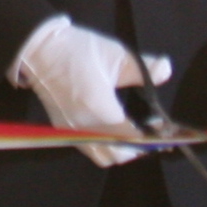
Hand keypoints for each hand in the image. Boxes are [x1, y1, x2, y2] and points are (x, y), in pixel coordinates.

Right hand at [14, 18, 174, 167]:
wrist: (40, 50)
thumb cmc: (79, 50)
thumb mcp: (116, 54)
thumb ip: (145, 68)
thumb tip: (166, 70)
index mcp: (100, 110)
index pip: (132, 137)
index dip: (151, 138)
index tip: (166, 132)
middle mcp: (84, 128)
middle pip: (117, 155)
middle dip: (138, 149)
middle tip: (152, 134)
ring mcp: (71, 132)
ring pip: (102, 156)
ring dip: (120, 151)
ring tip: (134, 135)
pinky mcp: (62, 130)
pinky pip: (89, 150)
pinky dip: (104, 147)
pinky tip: (113, 132)